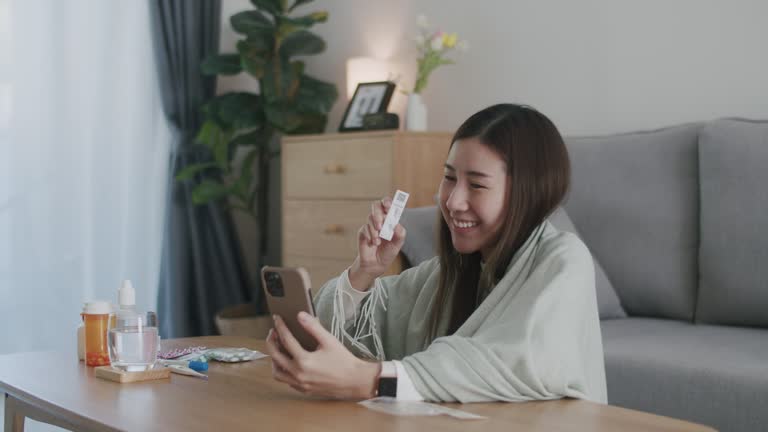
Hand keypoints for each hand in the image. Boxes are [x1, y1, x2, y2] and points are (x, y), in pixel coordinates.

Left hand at [266, 312, 380, 399]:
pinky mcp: (303, 390)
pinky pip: (286, 381)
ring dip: (274, 359)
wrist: (354, 381)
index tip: (277, 318)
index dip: (280, 327)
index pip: (286, 340)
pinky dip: (283, 370)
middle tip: (272, 332)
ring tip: (277, 348)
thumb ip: (313, 327)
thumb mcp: (329, 341)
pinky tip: (288, 362)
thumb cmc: (344, 361)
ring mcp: (300, 384)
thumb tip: (300, 315)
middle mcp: (298, 374)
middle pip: (275, 356)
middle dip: (271, 341)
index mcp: (304, 360)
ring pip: (277, 372)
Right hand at [349, 197, 406, 289]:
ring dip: (375, 231)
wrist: (377, 264)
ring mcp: (370, 224)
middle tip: (381, 225)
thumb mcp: (398, 243)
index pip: (388, 204)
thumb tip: (396, 224)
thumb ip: (400, 232)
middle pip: (376, 205)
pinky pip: (364, 228)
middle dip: (378, 213)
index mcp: (390, 219)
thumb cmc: (388, 251)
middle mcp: (380, 219)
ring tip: (378, 242)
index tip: (388, 206)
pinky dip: (370, 236)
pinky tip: (373, 244)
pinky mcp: (362, 231)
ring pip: (370, 218)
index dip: (387, 202)